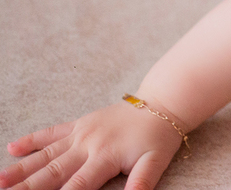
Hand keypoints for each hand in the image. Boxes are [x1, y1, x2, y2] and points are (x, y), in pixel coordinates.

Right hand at [1, 100, 182, 189]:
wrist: (163, 102)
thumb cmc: (159, 136)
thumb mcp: (156, 161)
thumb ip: (142, 182)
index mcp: (105, 157)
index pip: (76, 186)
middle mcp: (87, 145)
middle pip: (52, 172)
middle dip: (27, 187)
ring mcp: (81, 133)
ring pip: (45, 155)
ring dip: (21, 169)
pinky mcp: (79, 123)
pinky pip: (52, 132)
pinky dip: (32, 140)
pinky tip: (12, 147)